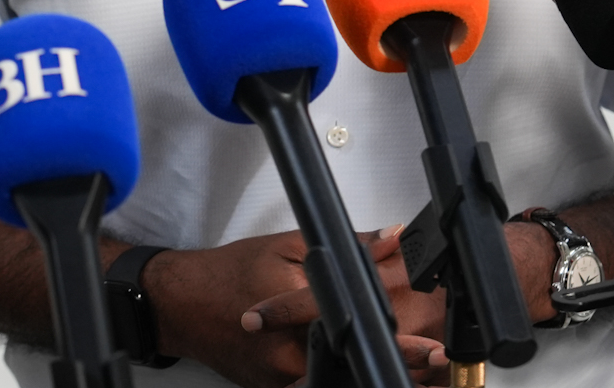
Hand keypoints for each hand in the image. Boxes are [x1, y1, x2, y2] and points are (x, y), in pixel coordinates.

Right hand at [159, 226, 445, 386]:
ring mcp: (279, 380)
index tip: (430, 350)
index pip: (358, 329)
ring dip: (368, 375)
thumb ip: (346, 245)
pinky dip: (338, 380)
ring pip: (333, 384)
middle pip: (351, 367)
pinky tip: (358, 373)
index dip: (399, 344)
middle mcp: (288, 355)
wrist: (183, 303)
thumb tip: (392, 240)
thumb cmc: (230, 273)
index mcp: (298, 313)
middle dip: (392, 366)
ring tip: (404, 374)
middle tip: (430, 366)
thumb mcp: (288, 245)